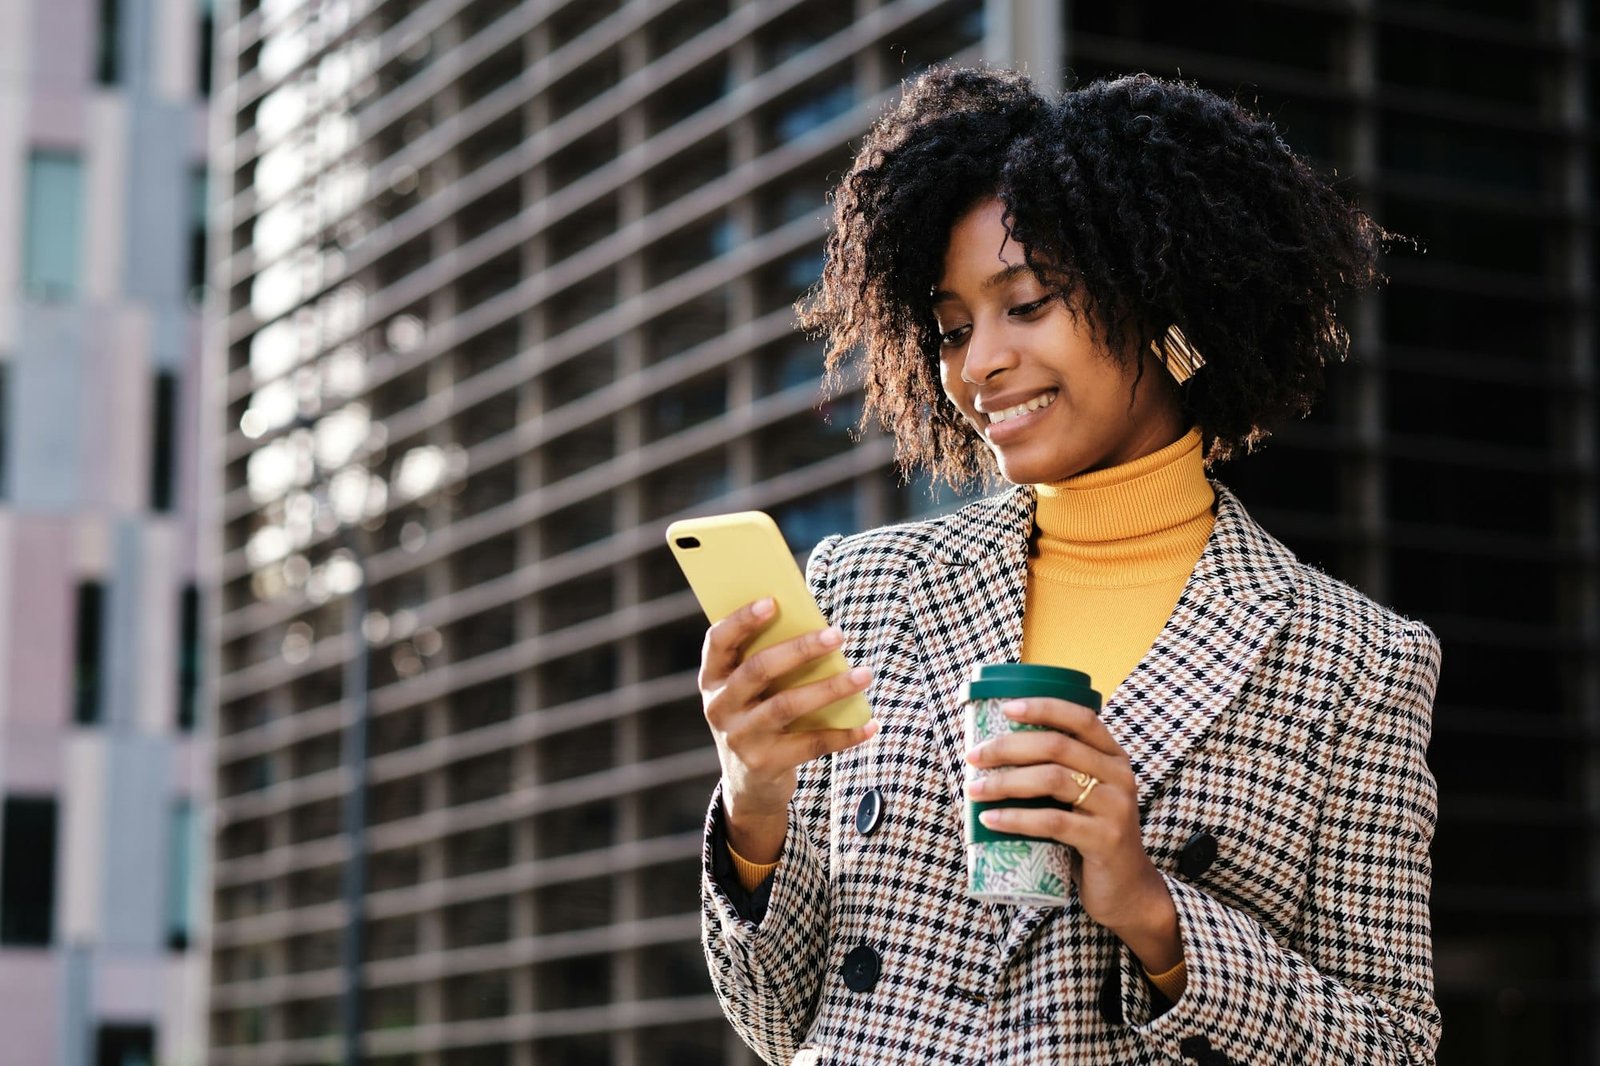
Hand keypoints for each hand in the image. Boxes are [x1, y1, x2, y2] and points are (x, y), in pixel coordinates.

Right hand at [701, 597, 877, 862]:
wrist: (748, 784)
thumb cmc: (758, 715)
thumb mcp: (751, 691)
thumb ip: (769, 661)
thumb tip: (817, 628)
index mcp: (713, 678)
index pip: (718, 641)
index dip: (741, 620)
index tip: (773, 601)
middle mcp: (719, 707)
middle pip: (759, 670)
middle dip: (801, 649)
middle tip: (838, 635)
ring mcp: (740, 737)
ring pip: (787, 705)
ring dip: (831, 688)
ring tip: (865, 674)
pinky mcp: (764, 763)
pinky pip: (810, 744)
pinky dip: (843, 734)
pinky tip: (869, 724)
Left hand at [964, 698, 1180, 973]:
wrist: (1127, 889)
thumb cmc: (1091, 835)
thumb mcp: (1083, 796)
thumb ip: (1059, 771)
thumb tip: (993, 752)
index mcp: (1113, 757)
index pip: (1081, 718)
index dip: (1044, 708)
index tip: (1006, 708)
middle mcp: (1119, 776)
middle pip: (1057, 746)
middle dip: (1008, 747)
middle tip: (974, 756)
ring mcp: (1115, 808)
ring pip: (1052, 780)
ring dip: (1005, 782)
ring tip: (974, 789)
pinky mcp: (1105, 839)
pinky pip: (1053, 822)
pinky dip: (1016, 819)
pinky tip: (990, 820)